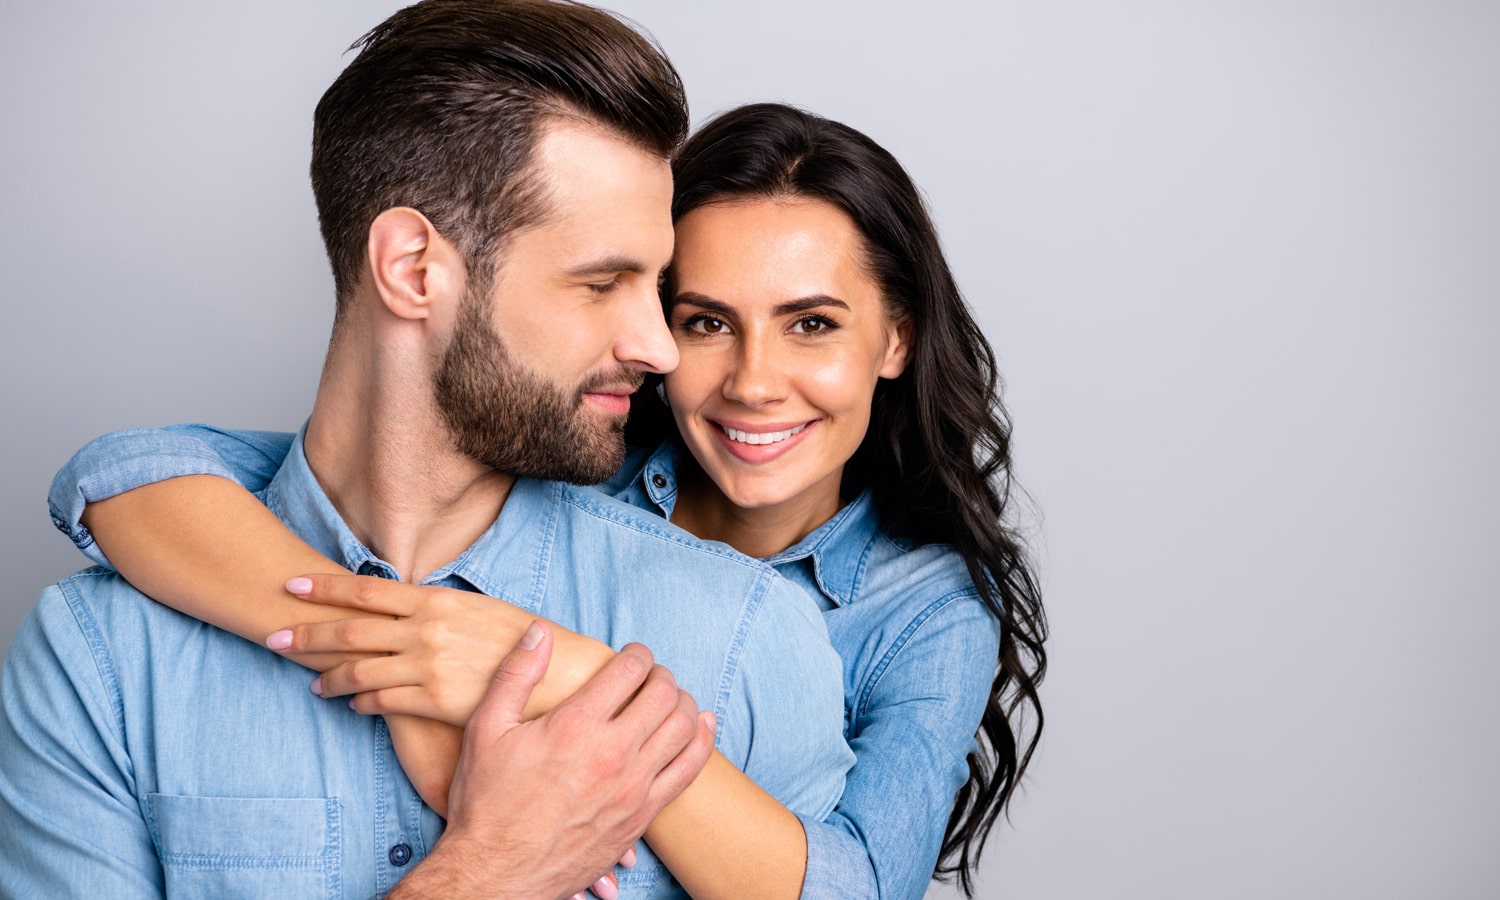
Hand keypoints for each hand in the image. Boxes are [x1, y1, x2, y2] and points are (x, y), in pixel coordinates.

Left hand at [271, 573, 545, 724]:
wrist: (555, 674)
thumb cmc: (518, 640)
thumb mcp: (477, 608)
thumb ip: (436, 607)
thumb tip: (407, 600)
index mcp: (435, 601)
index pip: (367, 591)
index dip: (325, 588)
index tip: (293, 586)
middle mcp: (426, 630)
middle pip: (350, 630)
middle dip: (306, 632)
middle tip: (272, 636)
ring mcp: (428, 666)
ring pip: (360, 670)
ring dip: (330, 677)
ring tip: (314, 684)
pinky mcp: (434, 701)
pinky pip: (383, 702)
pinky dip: (362, 703)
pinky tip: (353, 705)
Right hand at [392, 621, 714, 897]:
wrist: (495, 874)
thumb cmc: (486, 802)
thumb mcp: (486, 730)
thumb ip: (516, 674)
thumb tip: (540, 630)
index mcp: (575, 726)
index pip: (629, 669)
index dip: (636, 653)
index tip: (632, 654)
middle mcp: (612, 754)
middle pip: (664, 693)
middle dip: (661, 674)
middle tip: (650, 675)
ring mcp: (632, 787)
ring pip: (684, 727)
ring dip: (683, 702)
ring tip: (670, 698)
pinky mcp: (642, 816)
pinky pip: (690, 769)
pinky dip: (702, 740)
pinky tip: (700, 725)